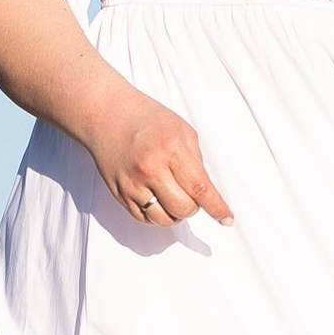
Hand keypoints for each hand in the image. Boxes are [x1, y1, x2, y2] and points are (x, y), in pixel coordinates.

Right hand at [87, 79, 231, 231]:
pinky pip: (144, 218)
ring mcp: (132, 183)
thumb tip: (206, 193)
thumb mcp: (182, 131)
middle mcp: (150, 168)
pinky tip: (158, 199)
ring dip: (175, 214)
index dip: (216, 208)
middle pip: (183, 209)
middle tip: (190, 193)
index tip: (227, 219)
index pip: (200, 188)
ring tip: (173, 197)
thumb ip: (196, 162)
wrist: (107, 115)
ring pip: (163, 220)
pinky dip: (157, 215)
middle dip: (193, 206)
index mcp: (170, 149)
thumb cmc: (148, 120)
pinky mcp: (119, 193)